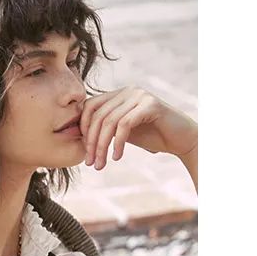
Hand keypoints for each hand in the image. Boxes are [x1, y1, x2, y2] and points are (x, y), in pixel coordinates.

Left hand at [80, 86, 197, 168]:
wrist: (181, 139)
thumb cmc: (152, 136)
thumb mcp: (122, 133)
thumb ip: (105, 130)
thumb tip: (76, 135)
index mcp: (119, 95)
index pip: (90, 106)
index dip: (83, 129)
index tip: (85, 152)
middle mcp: (128, 91)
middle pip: (98, 115)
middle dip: (91, 142)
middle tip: (91, 163)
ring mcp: (140, 96)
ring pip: (109, 121)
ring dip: (102, 147)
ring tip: (101, 165)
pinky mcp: (151, 105)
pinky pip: (125, 124)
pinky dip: (117, 143)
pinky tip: (117, 157)